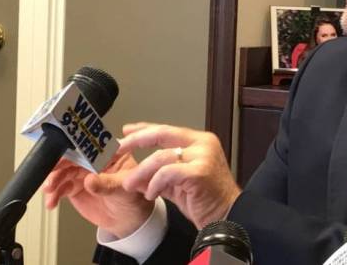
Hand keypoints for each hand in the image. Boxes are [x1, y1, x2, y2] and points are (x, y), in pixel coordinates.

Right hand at [43, 153, 153, 237]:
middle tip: (50, 172)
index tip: (64, 154)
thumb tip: (89, 180)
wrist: (128, 219)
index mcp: (110, 153)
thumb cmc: (133, 198)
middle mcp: (94, 161)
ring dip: (53, 180)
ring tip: (49, 190)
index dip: (76, 148)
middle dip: (59, 165)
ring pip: (63, 172)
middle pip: (72, 158)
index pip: (91, 146)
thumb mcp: (124, 189)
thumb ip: (107, 184)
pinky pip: (60, 188)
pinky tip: (51, 202)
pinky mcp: (74, 188)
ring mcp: (83, 173)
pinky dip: (53, 195)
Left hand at [117, 122, 240, 229]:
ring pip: (161, 156)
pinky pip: (168, 173)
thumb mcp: (176, 183)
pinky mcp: (200, 172)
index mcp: (199, 141)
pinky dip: (155, 183)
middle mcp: (203, 144)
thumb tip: (133, 173)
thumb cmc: (205, 200)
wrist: (227, 217)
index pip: (167, 129)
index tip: (126, 131)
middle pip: (162, 134)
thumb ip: (157, 174)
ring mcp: (203, 156)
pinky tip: (151, 193)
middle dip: (137, 141)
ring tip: (130, 184)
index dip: (144, 129)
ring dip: (141, 172)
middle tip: (119, 149)